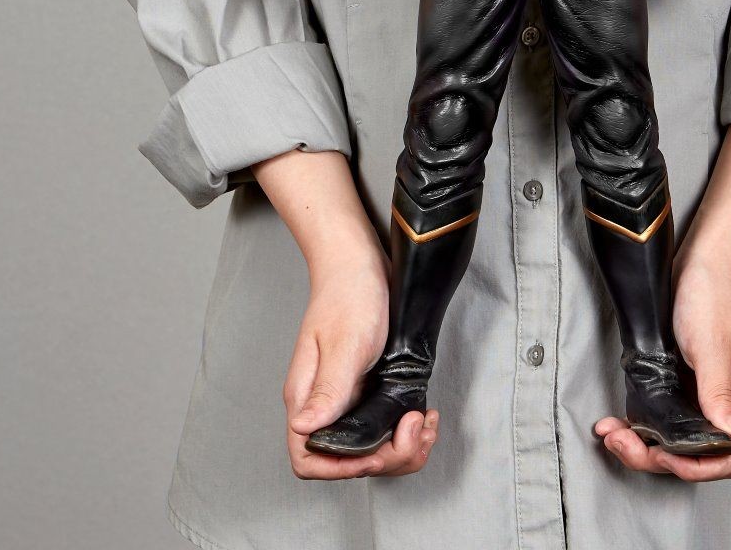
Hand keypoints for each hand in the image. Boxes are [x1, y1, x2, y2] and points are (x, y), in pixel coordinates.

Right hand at [283, 265, 439, 478]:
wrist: (359, 262)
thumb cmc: (348, 294)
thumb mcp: (346, 342)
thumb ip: (329, 388)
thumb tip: (304, 428)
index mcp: (307, 396)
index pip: (308, 456)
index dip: (341, 467)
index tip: (377, 450)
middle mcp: (324, 403)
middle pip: (344, 459)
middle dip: (385, 457)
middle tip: (414, 427)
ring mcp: (347, 396)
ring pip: (369, 446)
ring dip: (402, 446)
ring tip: (425, 422)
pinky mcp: (368, 387)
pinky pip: (384, 424)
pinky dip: (407, 428)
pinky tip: (424, 412)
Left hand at [594, 245, 730, 480]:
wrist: (707, 256)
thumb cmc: (716, 293)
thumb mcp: (712, 343)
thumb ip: (718, 391)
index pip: (729, 456)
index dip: (696, 466)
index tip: (662, 455)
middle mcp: (727, 401)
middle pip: (699, 453)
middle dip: (659, 457)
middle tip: (623, 443)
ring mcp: (705, 390)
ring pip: (678, 436)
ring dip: (646, 443)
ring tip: (614, 435)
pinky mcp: (684, 377)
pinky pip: (665, 413)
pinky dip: (643, 422)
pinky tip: (622, 419)